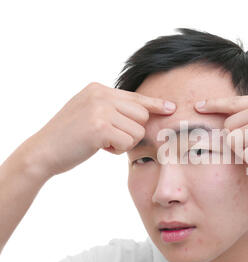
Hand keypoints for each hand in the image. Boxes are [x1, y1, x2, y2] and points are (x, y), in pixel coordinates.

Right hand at [25, 82, 175, 177]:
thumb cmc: (69, 137)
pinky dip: (117, 150)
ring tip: (103, 142)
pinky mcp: (99, 126)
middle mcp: (100, 94)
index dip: (155, 104)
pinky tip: (99, 148)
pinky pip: (127, 142)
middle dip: (132, 131)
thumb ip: (113, 109)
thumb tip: (146, 113)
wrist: (42, 151)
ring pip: (138, 130)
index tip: (170, 107)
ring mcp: (99, 109)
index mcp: (98, 89)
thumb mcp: (90, 114)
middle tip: (112, 138)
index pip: (135, 97)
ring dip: (124, 142)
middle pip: (142, 115)